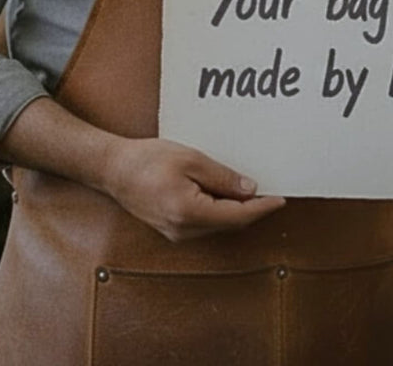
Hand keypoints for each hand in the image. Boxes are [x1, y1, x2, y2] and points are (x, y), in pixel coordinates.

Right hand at [103, 137, 284, 242]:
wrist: (113, 169)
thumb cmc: (147, 160)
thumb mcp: (191, 159)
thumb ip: (222, 177)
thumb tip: (249, 190)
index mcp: (189, 212)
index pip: (237, 216)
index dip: (262, 208)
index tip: (280, 199)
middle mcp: (183, 230)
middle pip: (230, 223)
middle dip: (252, 208)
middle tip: (271, 190)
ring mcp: (176, 233)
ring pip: (218, 224)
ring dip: (236, 209)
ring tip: (252, 189)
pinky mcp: (172, 229)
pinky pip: (205, 222)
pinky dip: (220, 210)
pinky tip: (226, 194)